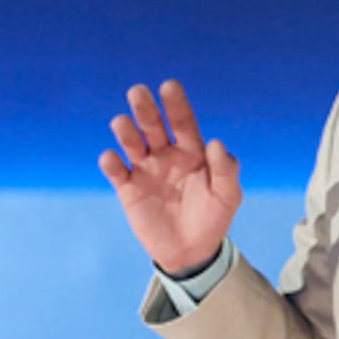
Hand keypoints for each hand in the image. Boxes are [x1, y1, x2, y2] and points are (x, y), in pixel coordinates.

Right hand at [99, 81, 241, 272]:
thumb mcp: (227, 196)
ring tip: (122, 123)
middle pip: (152, 125)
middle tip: (137, 92)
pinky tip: (112, 159)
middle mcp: (165, 154)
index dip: (176, 104)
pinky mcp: (128, 188)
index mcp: (191, 150)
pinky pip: (116, 170)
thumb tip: (216, 142)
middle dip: (145, 108)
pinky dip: (110, 162)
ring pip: (131, 142)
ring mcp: (145, 169)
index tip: (169, 86)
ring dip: (125, 130)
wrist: (192, 251)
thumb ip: (225, 170)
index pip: (182, 121)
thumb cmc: (212, 219)